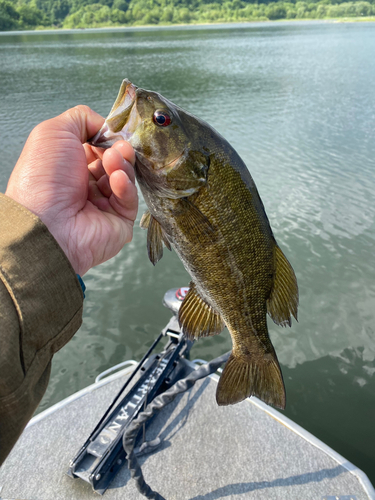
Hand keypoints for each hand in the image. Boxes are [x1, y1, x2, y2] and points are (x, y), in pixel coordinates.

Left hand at [5, 105, 137, 275]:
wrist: (47, 224)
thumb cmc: (43, 180)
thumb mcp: (54, 132)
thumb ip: (82, 118)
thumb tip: (105, 125)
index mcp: (69, 166)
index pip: (98, 147)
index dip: (107, 137)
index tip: (112, 132)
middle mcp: (85, 186)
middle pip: (115, 161)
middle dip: (119, 150)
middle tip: (118, 148)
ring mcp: (104, 205)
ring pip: (125, 178)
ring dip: (122, 165)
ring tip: (113, 160)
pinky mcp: (119, 222)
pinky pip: (130, 200)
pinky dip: (126, 186)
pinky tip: (117, 179)